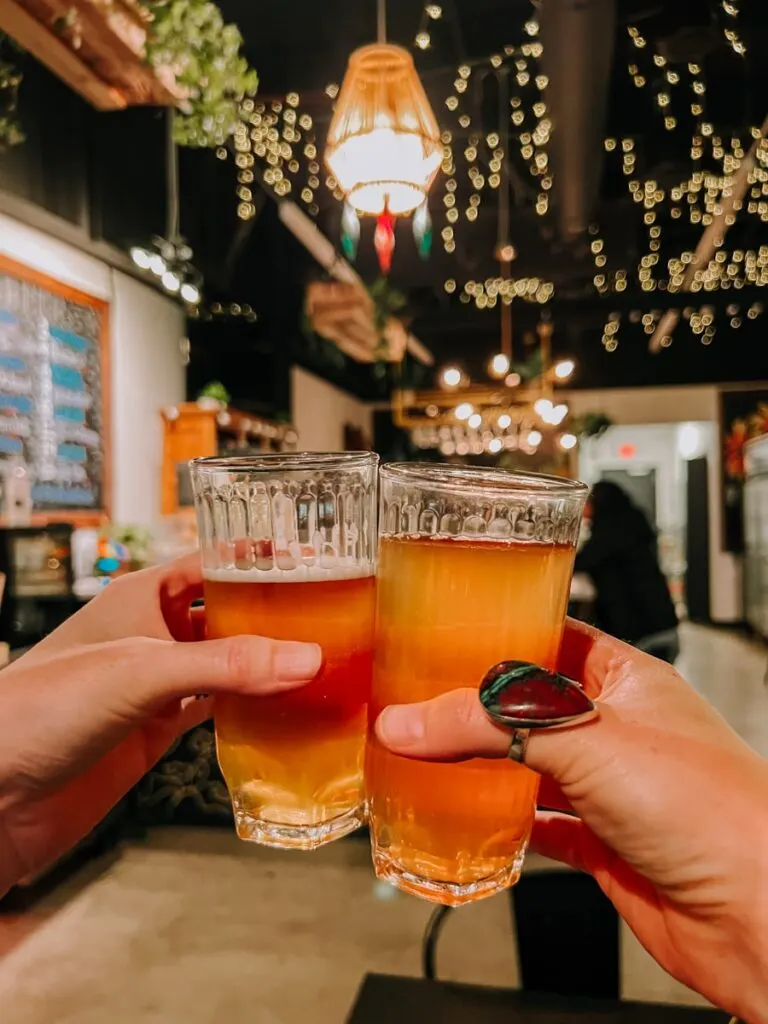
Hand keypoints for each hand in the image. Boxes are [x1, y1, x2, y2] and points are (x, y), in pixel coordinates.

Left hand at [0, 557, 320, 895]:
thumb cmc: (40, 708)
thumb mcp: (141, 672)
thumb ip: (226, 664)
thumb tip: (305, 658)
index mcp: (140, 597)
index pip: (211, 564)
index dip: (258, 561)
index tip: (313, 561)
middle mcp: (151, 636)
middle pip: (226, 614)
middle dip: (274, 616)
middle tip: (333, 618)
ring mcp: (155, 686)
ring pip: (226, 664)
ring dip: (267, 665)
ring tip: (323, 663)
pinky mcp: (156, 731)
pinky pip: (215, 711)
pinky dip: (249, 710)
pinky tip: (283, 712)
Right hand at [376, 620, 767, 1021]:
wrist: (758, 912)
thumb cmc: (710, 806)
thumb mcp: (582, 739)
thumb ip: (487, 726)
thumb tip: (410, 721)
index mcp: (628, 679)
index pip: (554, 637)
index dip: (503, 632)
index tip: (446, 630)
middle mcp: (620, 730)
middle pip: (534, 707)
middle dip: (480, 706)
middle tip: (422, 698)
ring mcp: (614, 789)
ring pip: (533, 766)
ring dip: (486, 766)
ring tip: (430, 754)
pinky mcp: (607, 845)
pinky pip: (543, 827)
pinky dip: (507, 825)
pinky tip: (474, 822)